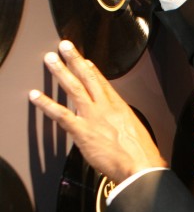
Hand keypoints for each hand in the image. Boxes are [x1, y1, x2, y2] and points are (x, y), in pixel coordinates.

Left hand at [29, 41, 166, 183]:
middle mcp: (105, 107)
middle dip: (75, 60)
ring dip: (60, 72)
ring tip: (50, 60)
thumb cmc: (140, 154)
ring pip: (74, 88)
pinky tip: (35, 96)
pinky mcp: (82, 130)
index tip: (86, 61)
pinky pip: (60, 114)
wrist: (139, 164)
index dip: (93, 71)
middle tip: (65, 47)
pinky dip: (46, 104)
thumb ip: (122, 127)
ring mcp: (92, 117)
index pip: (104, 84)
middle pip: (89, 78)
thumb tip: (117, 131)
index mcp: (120, 108)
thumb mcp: (136, 133)